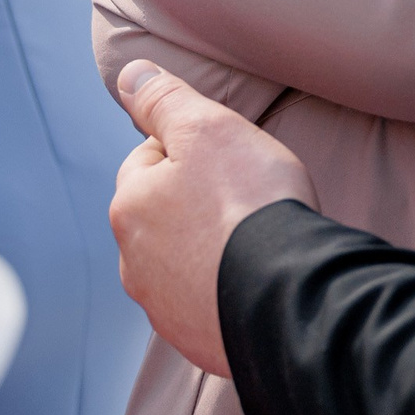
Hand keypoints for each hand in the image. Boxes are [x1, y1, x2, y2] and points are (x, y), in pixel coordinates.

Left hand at [110, 59, 317, 377]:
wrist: (287, 292)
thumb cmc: (250, 203)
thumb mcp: (209, 128)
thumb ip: (164, 100)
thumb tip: (127, 75)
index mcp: (130, 207)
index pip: (148, 158)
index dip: (191, 149)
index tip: (229, 158)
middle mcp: (134, 262)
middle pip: (163, 214)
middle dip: (195, 203)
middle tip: (246, 196)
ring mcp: (163, 307)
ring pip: (181, 261)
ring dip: (208, 249)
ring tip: (254, 240)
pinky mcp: (195, 340)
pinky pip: (205, 304)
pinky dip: (224, 290)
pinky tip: (255, 278)